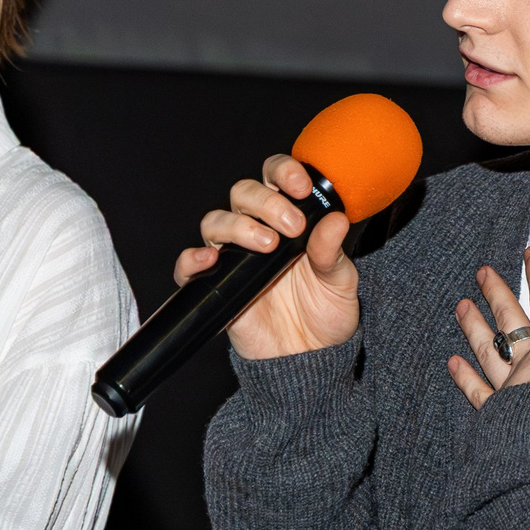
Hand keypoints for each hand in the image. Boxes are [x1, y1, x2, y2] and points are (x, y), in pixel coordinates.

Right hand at [173, 154, 358, 358]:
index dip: (283, 172)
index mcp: (289, 218)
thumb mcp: (340, 281)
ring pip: (216, 221)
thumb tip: (336, 219)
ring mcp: (234, 257)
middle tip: (292, 226)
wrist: (311, 358)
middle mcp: (257, 230)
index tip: (302, 187)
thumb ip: (333, 251)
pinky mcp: (216, 286)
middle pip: (243, 193)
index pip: (275, 177)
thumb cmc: (326, 313)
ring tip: (268, 245)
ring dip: (238, 225)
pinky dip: (192, 259)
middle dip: (267, 202)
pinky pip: (189, 267)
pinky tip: (212, 259)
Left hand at [447, 248, 529, 409]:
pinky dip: (465, 377)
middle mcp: (526, 363)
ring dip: (476, 327)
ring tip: (461, 307)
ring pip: (489, 350)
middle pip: (510, 321)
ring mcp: (507, 387)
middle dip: (498, 295)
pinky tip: (452, 364)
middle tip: (481, 273)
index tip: (529, 251)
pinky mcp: (495, 413)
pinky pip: (478, 390)